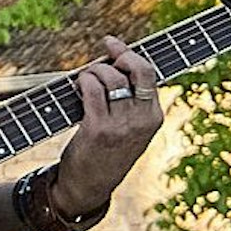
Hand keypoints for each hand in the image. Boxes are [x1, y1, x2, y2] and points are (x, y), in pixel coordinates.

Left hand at [56, 35, 163, 217]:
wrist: (89, 186)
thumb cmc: (105, 151)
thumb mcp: (127, 128)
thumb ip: (127, 101)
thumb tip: (110, 62)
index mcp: (154, 117)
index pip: (150, 74)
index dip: (130, 53)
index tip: (112, 43)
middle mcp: (142, 119)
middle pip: (138, 69)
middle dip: (120, 54)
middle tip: (102, 54)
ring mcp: (122, 125)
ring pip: (112, 77)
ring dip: (94, 70)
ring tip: (84, 78)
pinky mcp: (99, 129)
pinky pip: (92, 90)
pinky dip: (83, 80)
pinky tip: (77, 86)